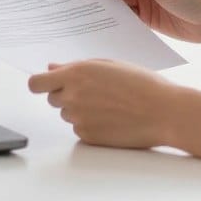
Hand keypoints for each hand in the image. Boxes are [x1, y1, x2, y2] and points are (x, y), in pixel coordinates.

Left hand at [28, 60, 182, 147]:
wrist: (164, 111)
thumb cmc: (142, 84)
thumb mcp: (109, 65)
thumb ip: (76, 66)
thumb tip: (52, 68)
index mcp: (76, 74)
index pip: (36, 83)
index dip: (40, 83)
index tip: (47, 83)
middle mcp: (73, 96)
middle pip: (52, 99)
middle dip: (66, 94)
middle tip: (93, 92)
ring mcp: (79, 118)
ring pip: (67, 114)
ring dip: (79, 109)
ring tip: (108, 104)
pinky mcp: (88, 136)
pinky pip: (79, 129)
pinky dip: (90, 124)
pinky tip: (111, 118)